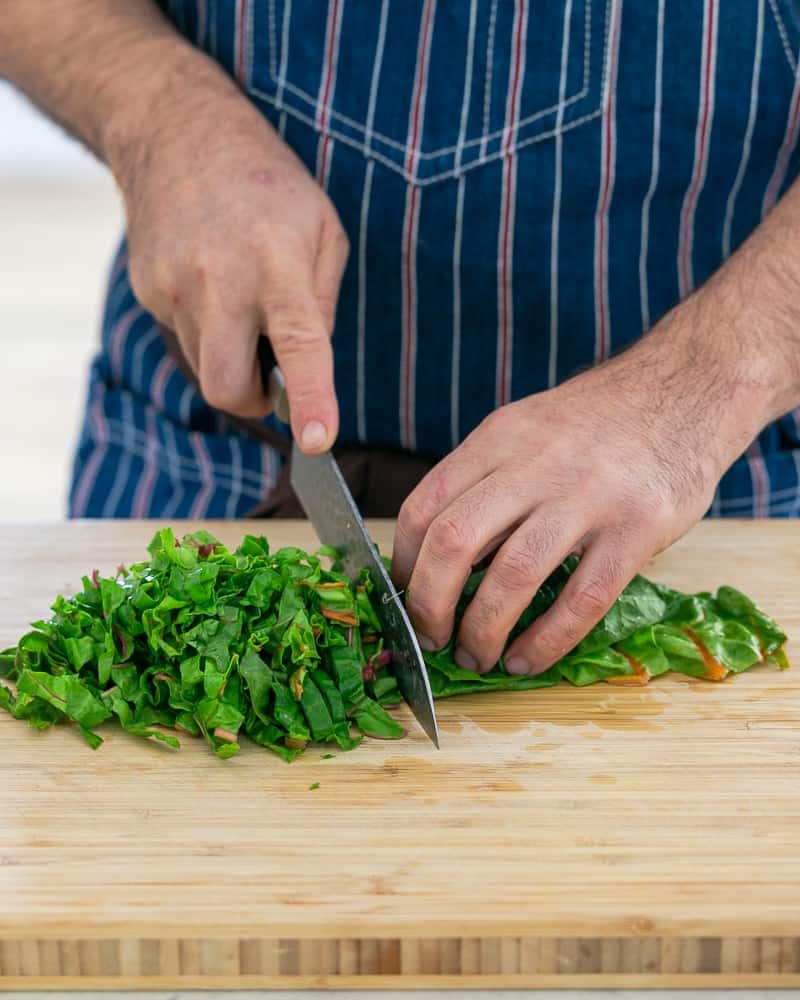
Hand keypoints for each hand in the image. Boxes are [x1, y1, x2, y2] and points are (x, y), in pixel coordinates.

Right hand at [111, 81, 347, 449]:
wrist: (177, 133)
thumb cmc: (268, 184)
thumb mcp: (323, 231)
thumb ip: (322, 304)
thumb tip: (309, 368)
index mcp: (277, 263)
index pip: (299, 345)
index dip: (310, 398)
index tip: (317, 442)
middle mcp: (220, 280)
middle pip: (228, 387)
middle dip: (253, 402)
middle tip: (271, 380)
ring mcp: (174, 287)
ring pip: (206, 366)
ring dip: (231, 357)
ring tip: (241, 302)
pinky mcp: (148, 290)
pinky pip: (185, 337)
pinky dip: (207, 329)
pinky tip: (212, 283)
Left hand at [391, 297, 770, 674]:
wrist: (683, 391)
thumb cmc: (594, 425)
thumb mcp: (525, 429)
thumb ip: (484, 481)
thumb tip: (437, 557)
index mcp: (498, 439)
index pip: (426, 506)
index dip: (403, 563)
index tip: (404, 597)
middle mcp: (534, 465)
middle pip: (454, 540)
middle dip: (428, 605)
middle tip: (431, 639)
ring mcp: (587, 496)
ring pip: (513, 575)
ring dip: (483, 630)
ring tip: (478, 658)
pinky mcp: (636, 528)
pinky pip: (582, 599)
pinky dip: (545, 641)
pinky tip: (527, 660)